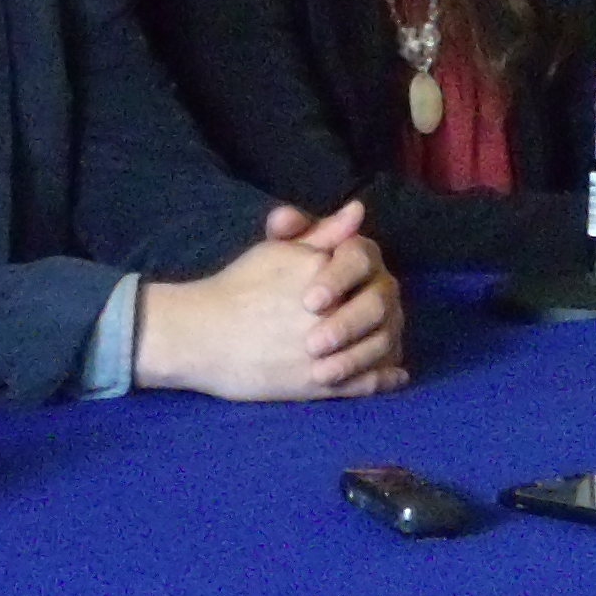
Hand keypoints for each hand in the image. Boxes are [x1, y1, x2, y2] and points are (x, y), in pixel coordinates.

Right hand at [137, 199, 411, 399]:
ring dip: (385, 344)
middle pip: (379, 308)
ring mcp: (324, 350)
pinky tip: (394, 374)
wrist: (201, 335)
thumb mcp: (277, 251)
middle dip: (376, 311)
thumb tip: (358, 210)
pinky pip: (365, 382)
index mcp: (318, 269)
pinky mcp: (317, 384)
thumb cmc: (237, 289)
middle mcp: (327, 311)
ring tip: (387, 345)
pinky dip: (384, 379)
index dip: (363, 274)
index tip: (354, 279)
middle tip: (372, 318)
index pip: (365, 264)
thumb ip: (322, 233)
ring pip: (377, 347)